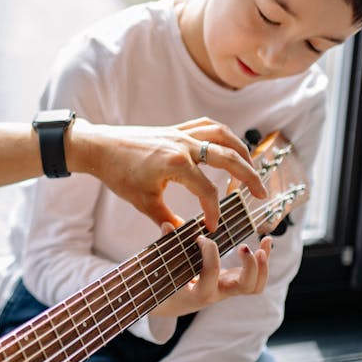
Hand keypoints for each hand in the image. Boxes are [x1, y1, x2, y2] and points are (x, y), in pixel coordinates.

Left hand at [68, 117, 265, 230]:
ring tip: (252, 169)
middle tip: (261, 195)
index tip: (213, 227)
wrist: (100, 148)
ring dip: (242, 151)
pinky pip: (207, 126)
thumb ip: (166, 219)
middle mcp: (184, 145)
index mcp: (176, 164)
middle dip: (248, 178)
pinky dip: (223, 134)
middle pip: (228, 158)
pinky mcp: (176, 129)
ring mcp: (181, 134)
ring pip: (222, 137)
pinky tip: (230, 146)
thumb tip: (183, 235)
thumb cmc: (118, 174)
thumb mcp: (142, 201)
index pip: (208, 190)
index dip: (214, 211)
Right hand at [154, 225, 272, 318]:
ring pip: (255, 286)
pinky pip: (256, 279)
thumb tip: (167, 225)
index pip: (211, 274)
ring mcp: (229, 289)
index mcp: (199, 293)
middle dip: (250, 266)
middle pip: (245, 286)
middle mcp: (218, 293)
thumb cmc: (166, 284)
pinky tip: (266, 240)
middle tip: (243, 246)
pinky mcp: (234, 282)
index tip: (201, 238)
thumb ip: (166, 246)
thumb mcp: (162, 268)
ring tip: (264, 241)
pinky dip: (264, 261)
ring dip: (263, 265)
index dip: (209, 253)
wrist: (173, 304)